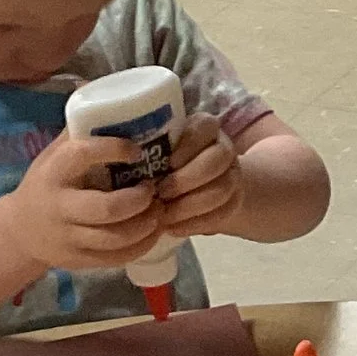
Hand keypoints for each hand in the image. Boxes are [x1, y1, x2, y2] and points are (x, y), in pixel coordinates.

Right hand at [7, 129, 165, 272]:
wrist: (20, 230)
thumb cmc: (47, 183)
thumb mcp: (54, 154)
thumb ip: (80, 132)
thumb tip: (110, 97)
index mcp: (54, 172)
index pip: (84, 155)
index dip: (114, 150)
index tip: (136, 150)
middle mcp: (59, 206)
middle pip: (107, 207)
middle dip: (139, 199)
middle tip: (154, 189)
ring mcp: (69, 237)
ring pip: (116, 237)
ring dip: (147, 224)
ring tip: (159, 210)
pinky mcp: (79, 260)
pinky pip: (116, 258)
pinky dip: (142, 245)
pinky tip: (153, 231)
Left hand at [151, 116, 245, 241]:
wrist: (191, 186)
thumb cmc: (162, 162)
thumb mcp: (155, 148)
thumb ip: (149, 149)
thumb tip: (121, 159)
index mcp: (205, 127)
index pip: (204, 128)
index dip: (187, 147)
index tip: (167, 164)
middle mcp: (223, 147)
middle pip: (217, 161)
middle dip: (187, 180)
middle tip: (160, 194)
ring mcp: (233, 174)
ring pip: (222, 189)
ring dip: (190, 206)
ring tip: (164, 216)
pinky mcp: (235, 201)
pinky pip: (222, 214)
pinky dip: (196, 224)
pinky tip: (174, 228)